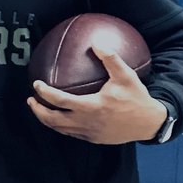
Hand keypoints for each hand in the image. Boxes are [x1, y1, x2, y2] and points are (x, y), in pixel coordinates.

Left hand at [27, 46, 167, 144]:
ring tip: (39, 109)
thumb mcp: (126, 76)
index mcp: (91, 107)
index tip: (36, 84)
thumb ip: (111, 59)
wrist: (150, 123)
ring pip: (60, 129)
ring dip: (47, 120)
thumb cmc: (137, 98)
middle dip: (38, 110)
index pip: (60, 100)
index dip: (44, 93)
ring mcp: (89, 133)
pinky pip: (71, 134)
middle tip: (31, 100)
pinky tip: (59, 118)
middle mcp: (87, 122)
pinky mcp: (93, 139)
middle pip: (53, 120)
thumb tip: (96, 43)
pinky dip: (60, 126)